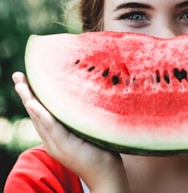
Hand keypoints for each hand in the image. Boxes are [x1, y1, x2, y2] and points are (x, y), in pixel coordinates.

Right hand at [12, 72, 128, 192]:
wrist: (105, 175)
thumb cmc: (100, 151)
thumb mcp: (86, 132)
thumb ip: (79, 119)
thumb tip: (85, 96)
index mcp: (56, 136)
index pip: (41, 113)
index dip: (32, 96)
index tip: (26, 79)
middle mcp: (52, 140)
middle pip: (35, 113)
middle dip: (26, 94)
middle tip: (17, 76)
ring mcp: (57, 144)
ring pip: (40, 118)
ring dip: (29, 100)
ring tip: (21, 84)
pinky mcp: (65, 147)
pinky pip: (51, 128)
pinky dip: (41, 115)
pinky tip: (34, 104)